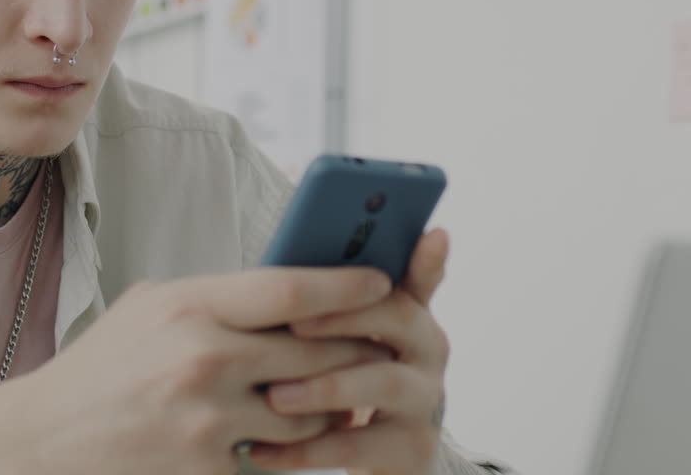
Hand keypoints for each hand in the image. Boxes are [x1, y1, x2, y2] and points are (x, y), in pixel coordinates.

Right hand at [0, 266, 395, 474]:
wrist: (42, 441)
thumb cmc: (101, 369)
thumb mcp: (150, 309)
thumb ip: (217, 299)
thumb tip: (291, 291)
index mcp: (189, 306)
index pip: (291, 289)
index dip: (346, 285)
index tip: (382, 281)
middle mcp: (204, 359)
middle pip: (317, 352)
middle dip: (357, 349)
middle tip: (382, 343)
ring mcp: (208, 421)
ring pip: (310, 410)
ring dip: (333, 404)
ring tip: (341, 393)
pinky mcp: (210, 471)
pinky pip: (279, 458)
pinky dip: (292, 448)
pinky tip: (291, 436)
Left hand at [246, 228, 451, 474]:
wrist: (366, 453)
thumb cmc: (339, 376)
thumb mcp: (336, 333)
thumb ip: (322, 298)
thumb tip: (280, 264)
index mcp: (409, 310)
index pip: (414, 273)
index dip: (414, 259)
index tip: (419, 238)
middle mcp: (428, 348)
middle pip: (397, 316)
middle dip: (342, 318)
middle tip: (293, 325)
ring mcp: (425, 398)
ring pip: (383, 382)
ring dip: (325, 387)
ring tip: (275, 396)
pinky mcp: (413, 448)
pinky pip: (358, 446)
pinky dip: (306, 448)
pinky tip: (262, 449)